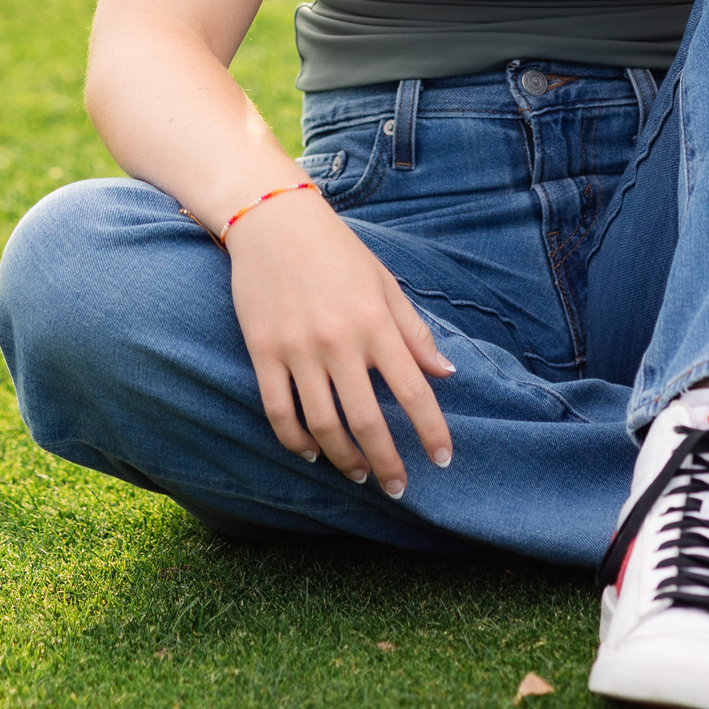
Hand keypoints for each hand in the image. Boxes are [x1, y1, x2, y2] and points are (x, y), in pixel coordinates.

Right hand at [226, 190, 453, 494]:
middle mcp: (339, 340)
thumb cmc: (338, 252)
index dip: (431, 431)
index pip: (414, 390)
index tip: (443, 459)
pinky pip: (279, 411)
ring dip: (344, 458)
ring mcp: (298, 349)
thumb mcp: (385, 284)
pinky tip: (312, 453)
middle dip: (388, 462)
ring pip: (323, 425)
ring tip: (360, 472)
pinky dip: (296, 441)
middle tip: (398, 487)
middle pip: (368, 420)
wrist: (274, 220)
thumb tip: (445, 374)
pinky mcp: (263, 352)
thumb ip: (414, 332)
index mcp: (376, 322)